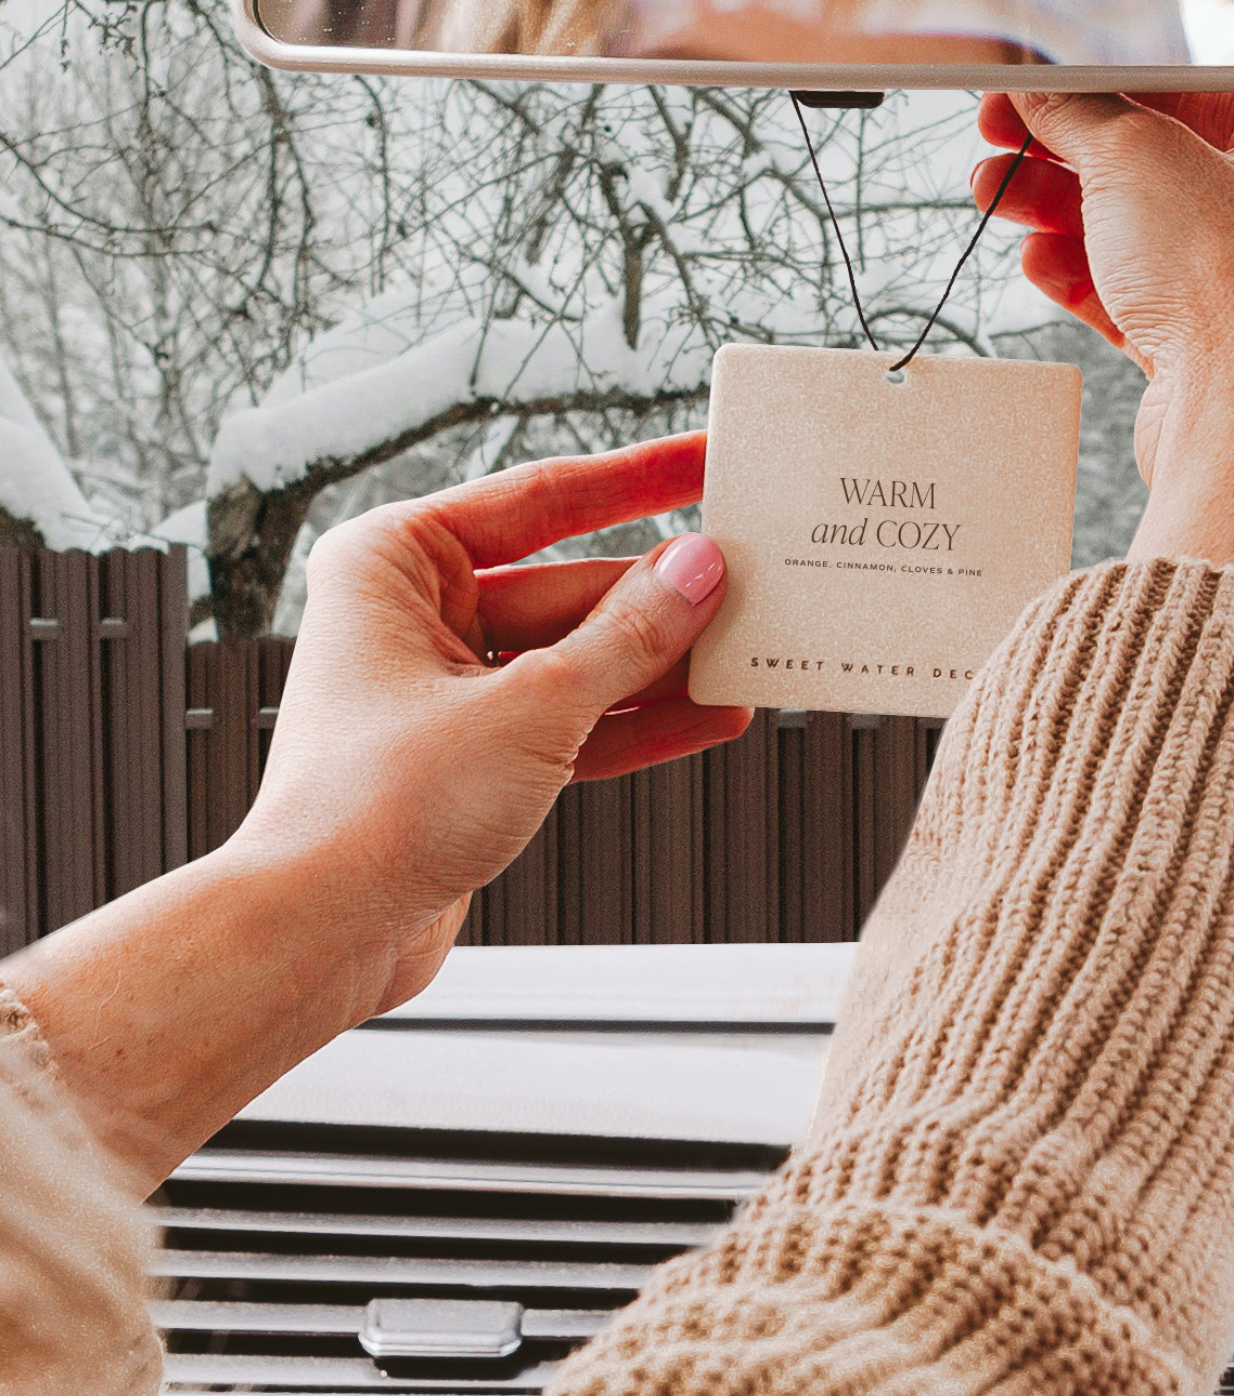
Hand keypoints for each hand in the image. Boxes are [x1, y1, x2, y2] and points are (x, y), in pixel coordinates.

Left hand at [250, 433, 750, 1013]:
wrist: (319, 936)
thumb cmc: (372, 810)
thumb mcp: (531, 707)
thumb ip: (626, 636)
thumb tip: (697, 571)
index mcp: (396, 562)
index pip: (541, 499)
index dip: (636, 480)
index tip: (704, 459)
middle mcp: (415, 616)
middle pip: (570, 586)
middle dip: (662, 596)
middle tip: (752, 582)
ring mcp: (446, 690)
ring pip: (578, 659)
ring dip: (661, 664)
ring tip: (747, 653)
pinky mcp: (474, 756)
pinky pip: (571, 720)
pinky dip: (636, 722)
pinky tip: (709, 715)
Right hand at [975, 92, 1233, 608]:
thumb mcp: (1137, 157)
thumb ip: (1078, 111)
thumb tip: (1040, 88)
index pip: (1199, 81)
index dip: (1109, 76)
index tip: (1045, 78)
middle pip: (1159, 155)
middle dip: (1068, 149)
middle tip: (1004, 133)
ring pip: (1138, 224)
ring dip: (1058, 208)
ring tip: (997, 194)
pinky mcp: (1209, 338)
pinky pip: (1135, 287)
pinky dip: (1081, 271)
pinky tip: (1039, 259)